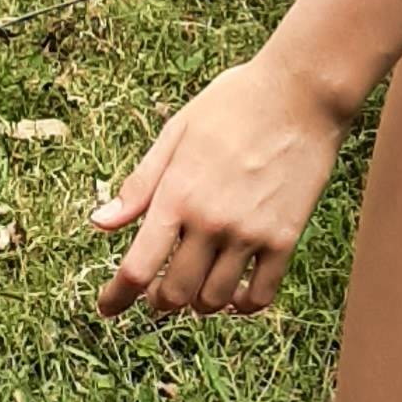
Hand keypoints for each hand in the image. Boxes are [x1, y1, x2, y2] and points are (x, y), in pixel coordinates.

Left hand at [91, 50, 349, 317]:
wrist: (302, 92)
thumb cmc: (235, 103)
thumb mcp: (177, 133)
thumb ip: (139, 185)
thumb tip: (99, 223)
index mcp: (176, 194)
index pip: (137, 267)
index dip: (116, 297)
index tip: (106, 309)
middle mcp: (210, 221)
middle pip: (174, 294)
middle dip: (157, 301)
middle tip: (156, 292)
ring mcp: (249, 233)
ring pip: (214, 301)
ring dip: (197, 304)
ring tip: (195, 288)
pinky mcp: (284, 238)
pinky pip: (260, 294)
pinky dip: (241, 305)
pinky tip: (234, 294)